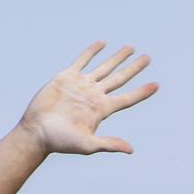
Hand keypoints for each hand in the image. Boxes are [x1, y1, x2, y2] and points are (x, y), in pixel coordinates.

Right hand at [20, 42, 157, 156]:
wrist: (37, 130)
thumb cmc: (61, 142)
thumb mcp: (88, 145)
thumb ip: (109, 144)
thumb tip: (131, 150)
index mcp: (102, 110)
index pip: (127, 98)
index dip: (142, 92)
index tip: (156, 85)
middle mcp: (94, 96)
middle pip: (119, 78)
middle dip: (134, 68)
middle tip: (147, 58)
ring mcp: (82, 85)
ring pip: (104, 67)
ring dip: (118, 57)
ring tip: (131, 48)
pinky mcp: (68, 77)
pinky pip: (83, 60)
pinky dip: (92, 51)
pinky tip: (102, 44)